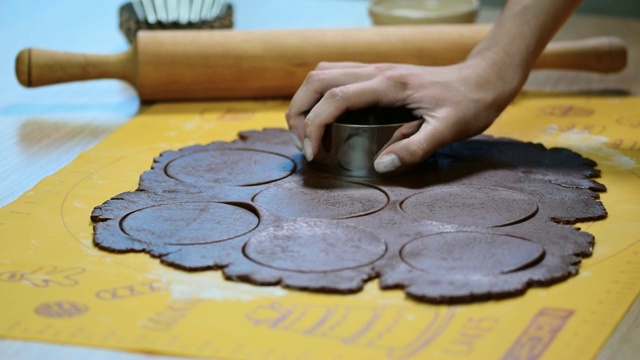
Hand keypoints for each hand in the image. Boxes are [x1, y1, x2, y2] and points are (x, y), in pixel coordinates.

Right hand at [286, 58, 522, 172]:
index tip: (313, 154)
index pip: (335, 97)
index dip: (314, 125)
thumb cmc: (470, 104)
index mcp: (389, 84)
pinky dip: (319, 95)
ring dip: (305, 101)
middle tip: (303, 145)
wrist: (485, 79)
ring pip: (322, 73)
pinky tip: (326, 117)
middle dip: (298, 112)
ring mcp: (375, 69)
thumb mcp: (449, 130)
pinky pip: (335, 75)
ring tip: (307, 133)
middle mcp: (376, 71)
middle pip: (317, 79)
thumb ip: (416, 148)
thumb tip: (380, 166)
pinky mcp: (377, 73)